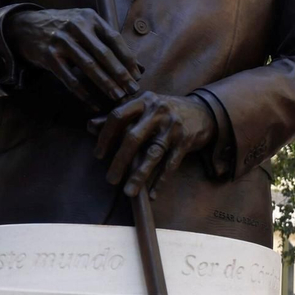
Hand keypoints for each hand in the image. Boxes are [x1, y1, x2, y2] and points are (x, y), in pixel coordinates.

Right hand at [5, 8, 141, 107]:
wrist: (25, 26)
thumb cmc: (63, 28)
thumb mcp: (84, 25)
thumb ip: (107, 41)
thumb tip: (137, 66)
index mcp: (89, 18)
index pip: (114, 39)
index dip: (127, 58)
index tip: (137, 76)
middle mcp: (76, 27)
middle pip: (104, 54)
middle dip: (120, 74)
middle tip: (132, 90)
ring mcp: (61, 41)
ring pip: (88, 67)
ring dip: (105, 84)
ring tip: (117, 97)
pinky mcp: (48, 56)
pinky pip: (69, 78)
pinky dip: (83, 93)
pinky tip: (93, 103)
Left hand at [90, 92, 216, 196]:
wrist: (204, 111)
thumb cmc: (166, 112)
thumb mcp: (144, 108)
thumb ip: (119, 117)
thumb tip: (90, 126)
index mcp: (144, 101)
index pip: (118, 116)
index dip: (105, 136)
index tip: (98, 155)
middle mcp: (158, 111)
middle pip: (133, 138)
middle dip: (120, 161)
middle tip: (110, 180)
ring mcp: (173, 127)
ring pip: (152, 154)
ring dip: (139, 175)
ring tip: (128, 192)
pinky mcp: (186, 141)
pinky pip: (170, 164)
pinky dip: (160, 181)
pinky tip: (152, 194)